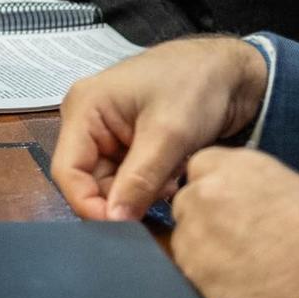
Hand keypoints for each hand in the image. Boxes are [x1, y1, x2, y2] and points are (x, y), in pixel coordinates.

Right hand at [51, 36, 267, 221]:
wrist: (230, 70)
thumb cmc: (196, 83)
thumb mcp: (169, 134)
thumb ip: (139, 180)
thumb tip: (115, 221)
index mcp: (85, 108)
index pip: (68, 171)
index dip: (88, 204)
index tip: (123, 227)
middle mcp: (89, 121)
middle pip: (89, 181)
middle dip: (124, 197)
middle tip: (163, 193)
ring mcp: (108, 132)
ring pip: (112, 184)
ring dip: (141, 192)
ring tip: (173, 179)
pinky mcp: (129, 143)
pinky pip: (129, 178)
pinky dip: (150, 184)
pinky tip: (173, 174)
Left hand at [172, 148, 298, 297]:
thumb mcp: (286, 186)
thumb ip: (248, 183)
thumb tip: (234, 195)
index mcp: (235, 163)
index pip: (200, 168)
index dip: (214, 191)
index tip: (228, 208)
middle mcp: (208, 189)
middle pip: (187, 200)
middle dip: (203, 218)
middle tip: (234, 239)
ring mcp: (196, 229)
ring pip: (184, 235)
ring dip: (202, 247)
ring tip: (240, 262)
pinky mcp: (193, 268)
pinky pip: (186, 267)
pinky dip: (205, 274)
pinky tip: (236, 280)